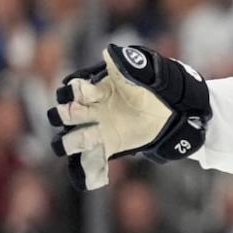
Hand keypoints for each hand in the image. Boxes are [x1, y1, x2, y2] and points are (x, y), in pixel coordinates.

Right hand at [47, 44, 210, 189]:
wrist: (170, 109)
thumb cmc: (152, 87)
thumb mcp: (144, 74)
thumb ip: (126, 65)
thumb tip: (110, 52)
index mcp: (94, 89)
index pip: (70, 89)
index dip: (73, 91)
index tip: (85, 90)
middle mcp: (89, 110)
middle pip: (63, 114)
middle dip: (66, 115)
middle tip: (80, 114)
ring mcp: (96, 130)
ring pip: (68, 139)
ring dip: (70, 142)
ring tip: (86, 141)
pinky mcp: (106, 147)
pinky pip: (87, 161)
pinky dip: (83, 172)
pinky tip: (88, 179)